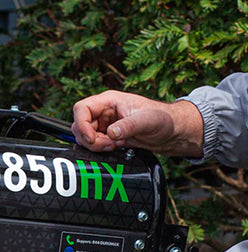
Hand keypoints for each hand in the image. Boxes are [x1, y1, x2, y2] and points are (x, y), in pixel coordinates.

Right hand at [72, 90, 202, 155]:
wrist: (171, 132)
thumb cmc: (163, 119)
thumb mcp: (146, 121)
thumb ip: (128, 126)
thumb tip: (111, 133)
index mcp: (109, 101)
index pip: (81, 109)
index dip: (82, 124)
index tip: (92, 138)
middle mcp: (103, 112)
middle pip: (80, 126)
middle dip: (90, 139)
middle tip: (108, 145)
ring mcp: (104, 125)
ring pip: (84, 138)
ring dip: (95, 146)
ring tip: (114, 146)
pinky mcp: (107, 137)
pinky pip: (93, 145)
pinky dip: (99, 150)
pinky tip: (115, 148)